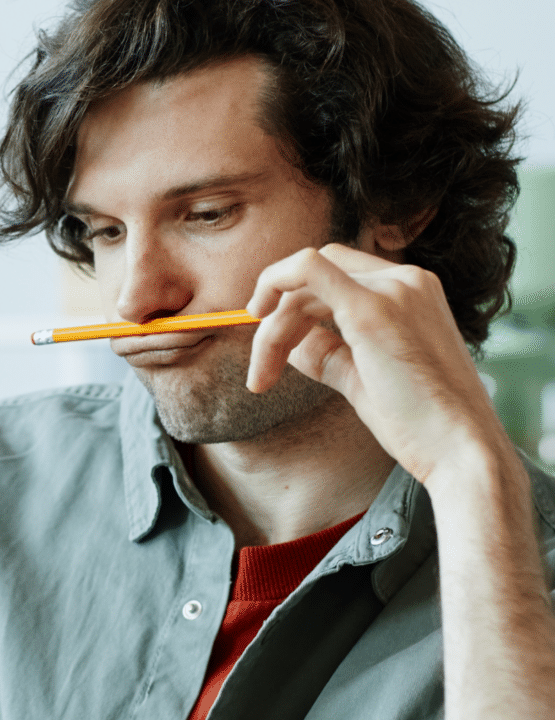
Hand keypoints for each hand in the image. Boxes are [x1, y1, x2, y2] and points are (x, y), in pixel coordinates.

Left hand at [244, 243, 512, 484]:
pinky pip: (307, 270)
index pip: (336, 278)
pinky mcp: (372, 309)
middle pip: (313, 280)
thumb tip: (289, 344)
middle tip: (261, 373)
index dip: (295, 307)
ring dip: (272, 330)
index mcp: (411, 292)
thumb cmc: (419, 424)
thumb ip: (329, 354)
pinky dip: (274, 282)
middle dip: (277, 321)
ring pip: (303, 283)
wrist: (460, 449)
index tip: (274, 346)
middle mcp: (405, 281)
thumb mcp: (364, 378)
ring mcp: (392, 289)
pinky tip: (259, 318)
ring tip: (262, 378)